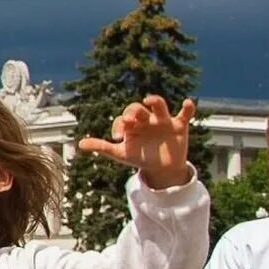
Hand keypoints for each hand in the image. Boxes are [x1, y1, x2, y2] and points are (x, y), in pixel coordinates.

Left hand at [78, 95, 194, 188]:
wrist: (161, 168)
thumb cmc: (139, 157)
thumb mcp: (120, 153)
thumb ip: (101, 147)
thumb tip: (79, 144)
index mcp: (131, 124)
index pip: (123, 119)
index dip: (119, 125)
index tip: (117, 137)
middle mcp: (146, 119)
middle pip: (139, 109)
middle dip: (133, 111)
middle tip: (129, 119)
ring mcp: (162, 121)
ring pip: (159, 106)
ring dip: (155, 102)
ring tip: (149, 100)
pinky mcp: (179, 125)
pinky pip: (185, 114)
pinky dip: (188, 108)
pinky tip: (187, 103)